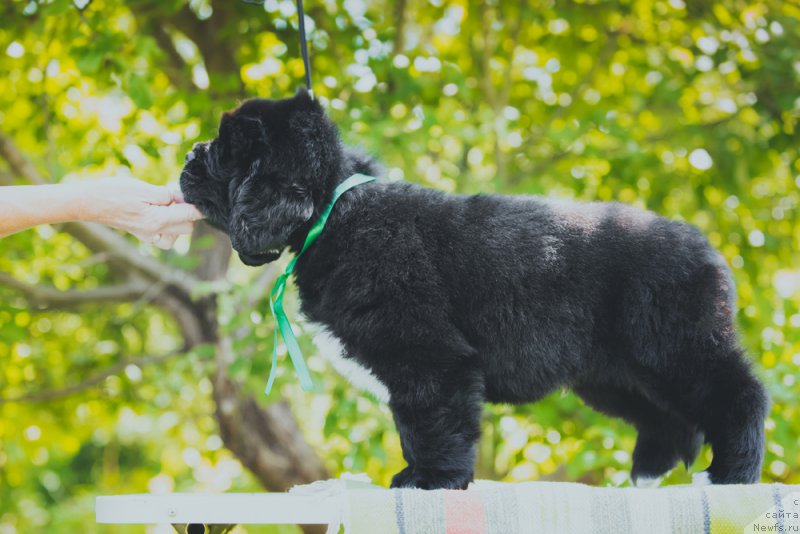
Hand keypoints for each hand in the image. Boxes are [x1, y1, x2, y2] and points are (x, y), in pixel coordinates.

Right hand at [78, 178, 202, 248]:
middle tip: (174, 198)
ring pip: (177, 236)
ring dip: (178, 222)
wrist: (89, 203)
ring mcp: (148, 236)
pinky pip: (164, 238)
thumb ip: (166, 195)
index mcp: (158, 221)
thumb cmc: (114, 192)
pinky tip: (158, 214)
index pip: (190, 216)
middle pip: (188, 228)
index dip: (199, 206)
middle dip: (187, 213)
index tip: (201, 198)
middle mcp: (155, 233)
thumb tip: (181, 198)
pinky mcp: (142, 236)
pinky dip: (167, 228)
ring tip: (166, 207)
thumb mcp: (143, 188)